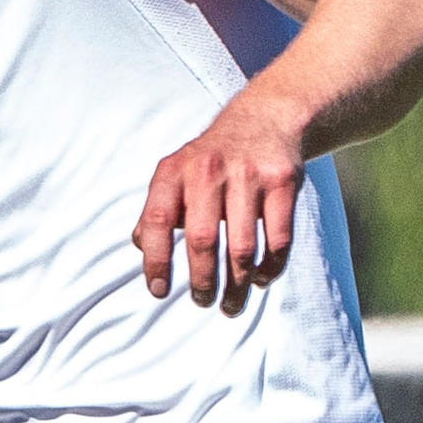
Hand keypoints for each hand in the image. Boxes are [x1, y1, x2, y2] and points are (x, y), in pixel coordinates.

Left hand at [132, 94, 307, 311]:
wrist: (265, 117)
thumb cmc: (210, 158)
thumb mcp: (175, 172)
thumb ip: (158, 208)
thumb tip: (139, 245)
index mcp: (173, 171)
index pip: (157, 221)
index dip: (155, 260)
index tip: (158, 291)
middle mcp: (208, 171)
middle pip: (202, 240)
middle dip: (202, 281)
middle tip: (202, 302)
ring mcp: (248, 175)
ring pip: (242, 247)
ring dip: (236, 284)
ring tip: (230, 304)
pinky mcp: (282, 182)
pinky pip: (278, 238)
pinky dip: (269, 267)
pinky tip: (260, 279)